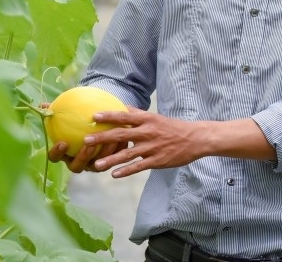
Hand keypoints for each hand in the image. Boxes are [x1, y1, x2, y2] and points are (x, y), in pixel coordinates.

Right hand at [42, 103, 128, 173]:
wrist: (97, 126)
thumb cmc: (78, 120)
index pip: (55, 157)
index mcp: (64, 153)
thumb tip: (42, 104)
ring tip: (109, 141)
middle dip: (83, 157)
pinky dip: (117, 151)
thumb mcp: (69, 114)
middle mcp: (77, 162)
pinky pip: (112, 160)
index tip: (62, 142)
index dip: (57, 153)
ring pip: (97, 166)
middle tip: (88, 144)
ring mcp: (92, 165)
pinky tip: (124, 138)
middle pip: (76, 166)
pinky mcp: (107, 163)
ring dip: (103, 154)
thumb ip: (57, 111)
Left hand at [84, 109, 210, 177]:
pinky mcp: (157, 161)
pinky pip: (138, 166)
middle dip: (103, 138)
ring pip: (128, 154)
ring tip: (96, 164)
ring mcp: (152, 148)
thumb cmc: (173, 127)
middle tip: (86, 140)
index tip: (93, 116)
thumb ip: (139, 114)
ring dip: (111, 159)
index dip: (109, 116)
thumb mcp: (156, 117)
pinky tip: (114, 174)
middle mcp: (148, 132)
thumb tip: (123, 107)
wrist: (195, 139)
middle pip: (122, 135)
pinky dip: (126, 170)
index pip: (125, 116)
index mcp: (147, 120)